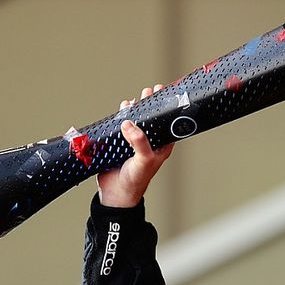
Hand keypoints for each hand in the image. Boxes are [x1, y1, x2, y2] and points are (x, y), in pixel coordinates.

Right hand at [97, 85, 174, 207]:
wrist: (116, 193)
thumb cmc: (136, 181)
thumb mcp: (144, 161)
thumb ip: (140, 142)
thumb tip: (129, 124)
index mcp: (161, 147)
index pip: (167, 125)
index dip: (168, 110)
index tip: (166, 95)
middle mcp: (149, 143)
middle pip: (152, 119)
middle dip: (151, 105)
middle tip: (150, 92)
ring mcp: (134, 143)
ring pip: (136, 121)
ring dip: (135, 109)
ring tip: (135, 99)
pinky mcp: (120, 144)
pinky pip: (121, 126)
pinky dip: (122, 117)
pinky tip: (123, 109)